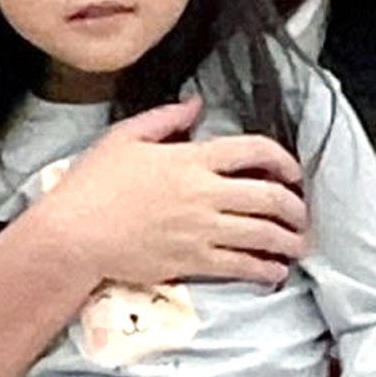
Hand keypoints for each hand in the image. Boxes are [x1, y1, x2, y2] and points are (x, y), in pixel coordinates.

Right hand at [39, 96, 311, 287]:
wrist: (73, 234)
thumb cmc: (92, 184)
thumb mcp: (125, 137)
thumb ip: (166, 118)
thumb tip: (197, 104)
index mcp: (192, 159)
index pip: (254, 151)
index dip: (284, 160)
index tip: (293, 171)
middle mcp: (204, 193)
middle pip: (268, 197)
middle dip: (295, 206)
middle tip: (302, 214)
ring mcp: (201, 230)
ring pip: (261, 235)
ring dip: (287, 240)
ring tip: (298, 244)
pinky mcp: (192, 262)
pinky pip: (240, 266)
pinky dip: (264, 270)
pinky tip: (275, 272)